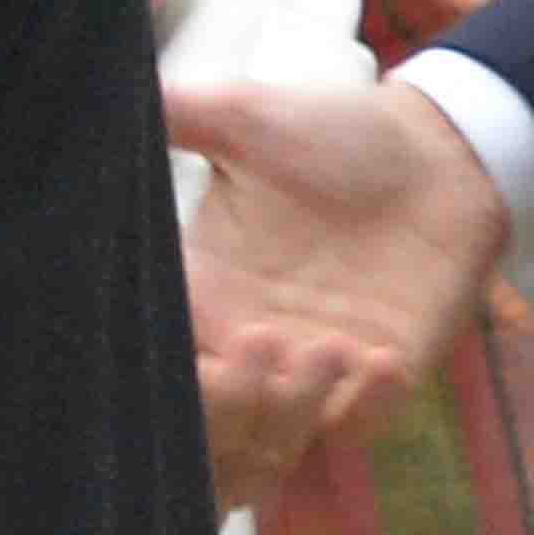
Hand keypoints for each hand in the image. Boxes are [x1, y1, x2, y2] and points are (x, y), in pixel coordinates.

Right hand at [163, 76, 508, 509]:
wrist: (442, 151)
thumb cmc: (336, 129)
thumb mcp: (247, 113)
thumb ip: (176, 114)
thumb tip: (90, 100)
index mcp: (203, 282)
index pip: (157, 343)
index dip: (160, 356)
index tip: (184, 331)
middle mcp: (248, 334)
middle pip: (208, 412)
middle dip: (226, 399)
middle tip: (259, 344)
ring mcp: (312, 362)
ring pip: (276, 434)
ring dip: (295, 405)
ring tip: (328, 345)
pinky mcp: (377, 377)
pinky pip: (359, 424)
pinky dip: (367, 406)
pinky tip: (382, 359)